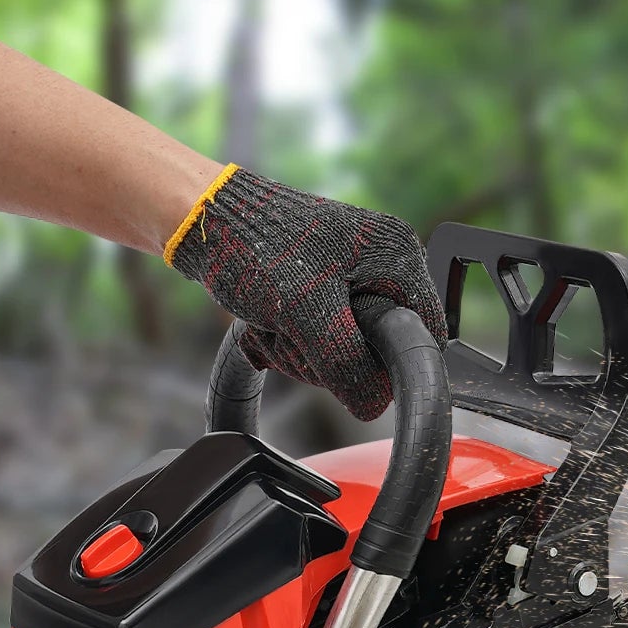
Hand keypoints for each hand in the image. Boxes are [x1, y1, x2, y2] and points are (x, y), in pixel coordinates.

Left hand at [164, 165, 447, 420]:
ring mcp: (356, 271)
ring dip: (310, 352)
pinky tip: (272, 328)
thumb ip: (346, 363)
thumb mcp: (305, 313)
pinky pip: (327, 334)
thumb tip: (374, 407)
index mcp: (398, 256)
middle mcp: (385, 260)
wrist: (203, 220)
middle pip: (385, 346)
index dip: (387, 363)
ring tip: (277, 328)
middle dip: (336, 357)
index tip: (343, 363)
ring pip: (352, 345)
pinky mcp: (327, 283)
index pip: (424, 335)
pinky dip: (297, 341)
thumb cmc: (253, 247)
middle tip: (296, 338)